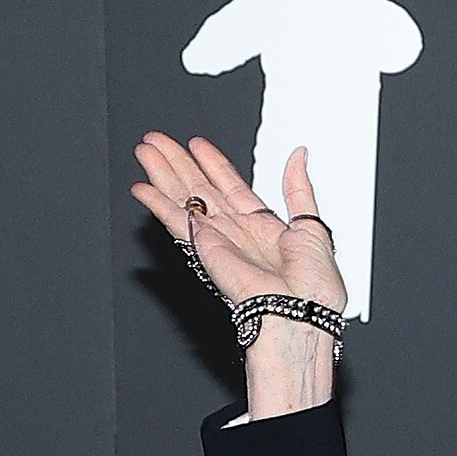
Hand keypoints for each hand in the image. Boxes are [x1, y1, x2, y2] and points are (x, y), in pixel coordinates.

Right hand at [131, 130, 342, 306]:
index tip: (198, 145)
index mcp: (265, 230)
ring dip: (163, 174)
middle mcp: (239, 236)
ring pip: (184, 200)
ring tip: (146, 150)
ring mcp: (219, 242)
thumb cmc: (313, 289)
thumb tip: (300, 156)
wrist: (299, 314)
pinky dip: (158, 204)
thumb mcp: (313, 227)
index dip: (214, 164)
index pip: (233, 188)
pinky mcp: (205, 250)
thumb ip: (299, 190)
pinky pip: (177, 222)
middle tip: (157, 140)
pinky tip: (142, 189)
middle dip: (179, 163)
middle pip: (201, 189)